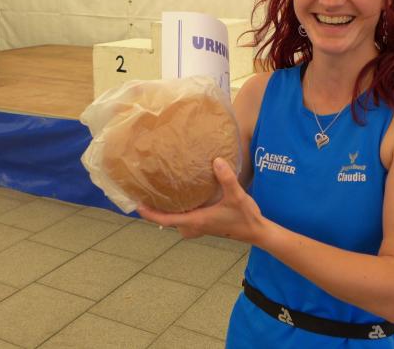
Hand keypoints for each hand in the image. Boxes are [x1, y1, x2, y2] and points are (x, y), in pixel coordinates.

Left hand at [137, 157, 264, 241]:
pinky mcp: (206, 225)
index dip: (150, 214)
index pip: (166, 220)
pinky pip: (185, 220)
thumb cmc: (245, 217)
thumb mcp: (236, 196)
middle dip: (154, 213)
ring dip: (166, 214)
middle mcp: (195, 226)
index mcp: (196, 220)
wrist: (256, 232)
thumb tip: (216, 161)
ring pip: (176, 222)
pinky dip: (178, 213)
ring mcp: (200, 227)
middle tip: (145, 198)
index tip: (137, 205)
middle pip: (167, 222)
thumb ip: (227, 179)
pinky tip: (183, 201)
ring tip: (160, 198)